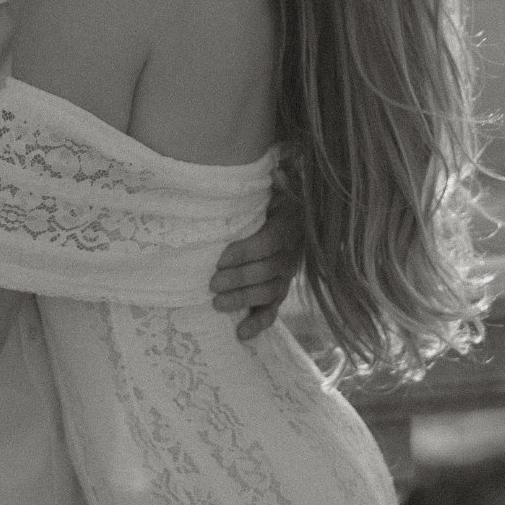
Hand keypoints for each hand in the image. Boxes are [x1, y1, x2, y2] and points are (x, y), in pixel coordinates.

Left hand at [209, 183, 303, 339]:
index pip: (269, 243)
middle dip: (239, 279)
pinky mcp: (280, 293)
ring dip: (244, 300)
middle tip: (212, 283)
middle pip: (267, 271)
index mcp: (289, 228)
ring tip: (217, 304)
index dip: (245, 252)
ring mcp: (287, 276)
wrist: (291, 222)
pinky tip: (241, 333)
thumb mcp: (274, 190)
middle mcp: (292, 254)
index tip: (220, 258)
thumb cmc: (272, 203)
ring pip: (269, 292)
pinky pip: (273, 311)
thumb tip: (276, 171)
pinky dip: (259, 323)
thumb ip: (277, 183)